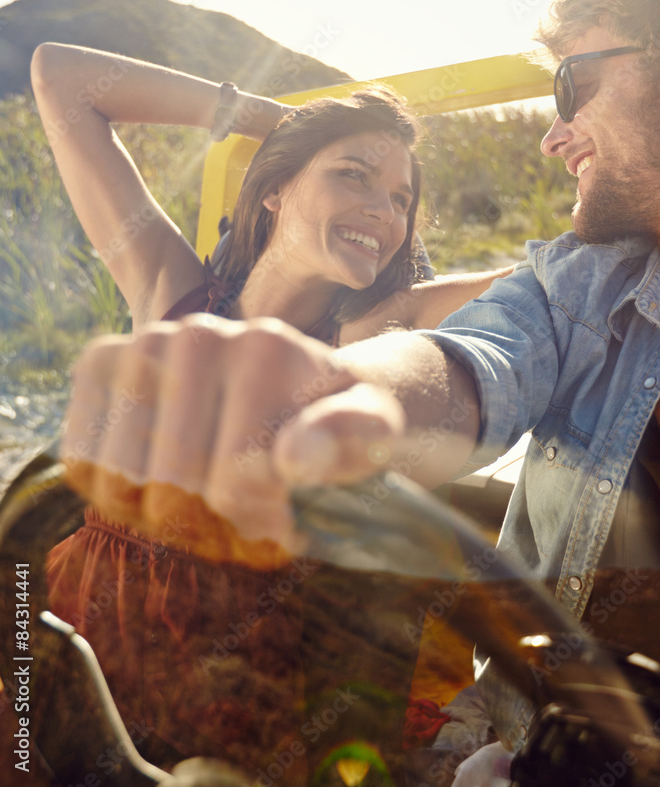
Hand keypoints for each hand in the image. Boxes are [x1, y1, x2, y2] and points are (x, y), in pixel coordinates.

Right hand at [60, 316, 403, 567]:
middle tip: (247, 515)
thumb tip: (298, 457)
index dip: (261, 526)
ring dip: (164, 517)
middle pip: (172, 490)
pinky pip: (83, 461)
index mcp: (267, 348)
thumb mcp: (376, 432)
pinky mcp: (104, 361)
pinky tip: (164, 478)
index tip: (290, 519)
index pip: (234, 485)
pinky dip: (117, 493)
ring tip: (210, 498)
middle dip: (211, 526)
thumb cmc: (342, 421)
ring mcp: (145, 342)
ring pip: (121, 485)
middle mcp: (200, 332)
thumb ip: (357, 439)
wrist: (301, 385)